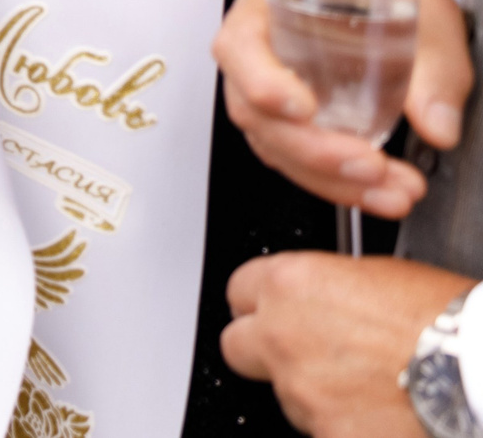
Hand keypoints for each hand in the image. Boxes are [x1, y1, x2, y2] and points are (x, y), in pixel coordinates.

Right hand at [218, 0, 469, 215]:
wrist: (394, 12)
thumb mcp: (422, 17)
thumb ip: (433, 70)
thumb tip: (437, 124)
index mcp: (267, 7)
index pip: (239, 46)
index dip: (261, 81)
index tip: (304, 108)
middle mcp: (257, 52)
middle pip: (254, 111)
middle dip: (313, 150)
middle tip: (370, 166)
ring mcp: (266, 93)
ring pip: (274, 146)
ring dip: (329, 179)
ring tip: (390, 190)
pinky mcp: (287, 126)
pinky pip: (296, 162)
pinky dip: (336, 184)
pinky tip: (378, 191)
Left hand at [222, 251, 472, 434]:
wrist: (481, 376)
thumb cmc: (451, 323)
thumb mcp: (381, 276)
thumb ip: (327, 288)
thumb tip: (318, 299)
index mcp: (291, 287)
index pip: (240, 290)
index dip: (262, 303)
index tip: (278, 312)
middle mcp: (284, 339)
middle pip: (239, 347)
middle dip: (266, 351)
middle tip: (311, 356)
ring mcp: (302, 395)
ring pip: (286, 396)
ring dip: (314, 394)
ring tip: (371, 389)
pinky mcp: (328, 437)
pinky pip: (323, 430)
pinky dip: (346, 426)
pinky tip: (381, 417)